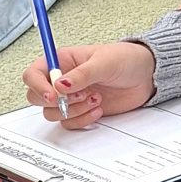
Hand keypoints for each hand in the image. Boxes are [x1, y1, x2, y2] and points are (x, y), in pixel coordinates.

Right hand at [23, 37, 156, 127]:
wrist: (146, 76)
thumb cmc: (126, 59)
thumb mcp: (104, 62)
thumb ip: (81, 74)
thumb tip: (60, 84)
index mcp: (62, 61)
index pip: (34, 73)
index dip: (37, 85)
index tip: (52, 94)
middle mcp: (62, 80)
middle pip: (37, 97)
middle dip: (55, 101)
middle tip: (77, 97)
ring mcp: (71, 97)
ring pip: (53, 113)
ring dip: (72, 110)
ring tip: (94, 99)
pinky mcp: (81, 111)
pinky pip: (69, 122)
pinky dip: (82, 119)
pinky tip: (98, 108)